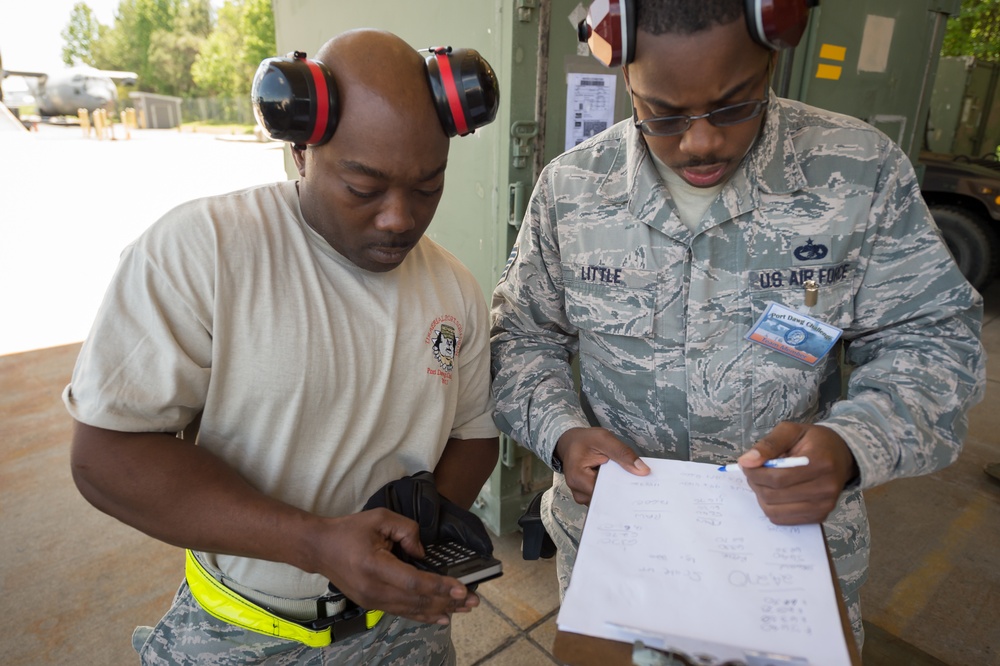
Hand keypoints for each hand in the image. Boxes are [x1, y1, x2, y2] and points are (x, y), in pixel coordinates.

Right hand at [314, 509, 477, 624]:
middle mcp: (373, 589)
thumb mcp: (380, 518)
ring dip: (440, 610)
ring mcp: (371, 600)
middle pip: (417, 600)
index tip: (462, 588)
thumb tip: (423, 553)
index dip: (440, 587)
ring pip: (412, 610)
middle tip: (473, 601)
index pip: (413, 582)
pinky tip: (441, 617)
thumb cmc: (349, 530)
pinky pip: (403, 612)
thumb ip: (407, 530)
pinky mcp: (372, 604)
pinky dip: (424, 615)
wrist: (319, 549)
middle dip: (448, 601)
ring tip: (463, 609)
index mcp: (374, 566)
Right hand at [555, 427, 648, 504]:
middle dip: (623, 493)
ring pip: (606, 500)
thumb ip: (623, 453)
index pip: (604, 492)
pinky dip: (613, 491)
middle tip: (641, 487)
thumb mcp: (604, 439)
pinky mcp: (588, 496)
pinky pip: (603, 497)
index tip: (639, 488)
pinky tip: (622, 484)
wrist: (571, 443)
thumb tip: (643, 471)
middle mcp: (578, 491)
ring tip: (631, 484)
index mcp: (577, 477)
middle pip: (605, 499)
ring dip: (618, 492)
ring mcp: (582, 496)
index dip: (622, 490)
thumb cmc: (585, 440)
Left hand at [737, 422, 858, 524]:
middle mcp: (826, 488)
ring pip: (775, 511)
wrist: (841, 455)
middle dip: (756, 483)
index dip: (755, 473)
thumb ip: (768, 444)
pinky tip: (774, 493)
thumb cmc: (814, 440)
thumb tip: (746, 461)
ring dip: (761, 497)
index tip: (746, 465)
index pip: (778, 478)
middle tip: (753, 472)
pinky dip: (771, 508)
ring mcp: (824, 506)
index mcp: (820, 463)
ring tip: (763, 482)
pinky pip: (783, 520)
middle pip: (775, 496)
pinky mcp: (820, 516)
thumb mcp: (791, 431)